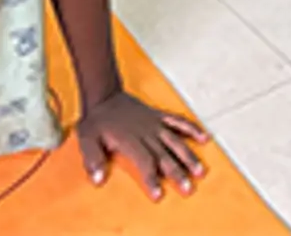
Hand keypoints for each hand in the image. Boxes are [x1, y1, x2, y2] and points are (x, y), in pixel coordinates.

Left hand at [76, 91, 208, 200]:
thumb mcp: (86, 140)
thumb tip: (97, 179)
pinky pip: (179, 121)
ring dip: (188, 156)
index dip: (151, 178)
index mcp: (130, 140)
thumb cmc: (96, 120)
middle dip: (177, 173)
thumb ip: (92, 159)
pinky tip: (204, 138)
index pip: (144, 161)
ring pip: (175, 141)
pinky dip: (192, 129)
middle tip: (188, 188)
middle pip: (164, 155)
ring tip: (200, 171)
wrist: (104, 94)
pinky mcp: (159, 116)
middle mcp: (146, 132)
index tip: (158, 195)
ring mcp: (155, 123)